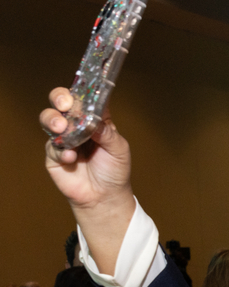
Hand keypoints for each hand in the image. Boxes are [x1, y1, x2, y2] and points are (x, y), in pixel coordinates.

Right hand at [40, 87, 135, 273]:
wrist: (104, 196)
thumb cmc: (115, 171)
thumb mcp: (119, 149)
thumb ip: (107, 133)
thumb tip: (93, 119)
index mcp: (96, 120)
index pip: (87, 99)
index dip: (83, 91)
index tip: (81, 90)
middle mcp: (77, 125)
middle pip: (62, 103)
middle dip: (60, 99)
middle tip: (65, 105)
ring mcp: (64, 138)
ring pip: (50, 119)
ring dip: (54, 120)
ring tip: (62, 128)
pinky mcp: (54, 154)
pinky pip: (52, 146)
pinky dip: (61, 150)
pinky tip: (71, 158)